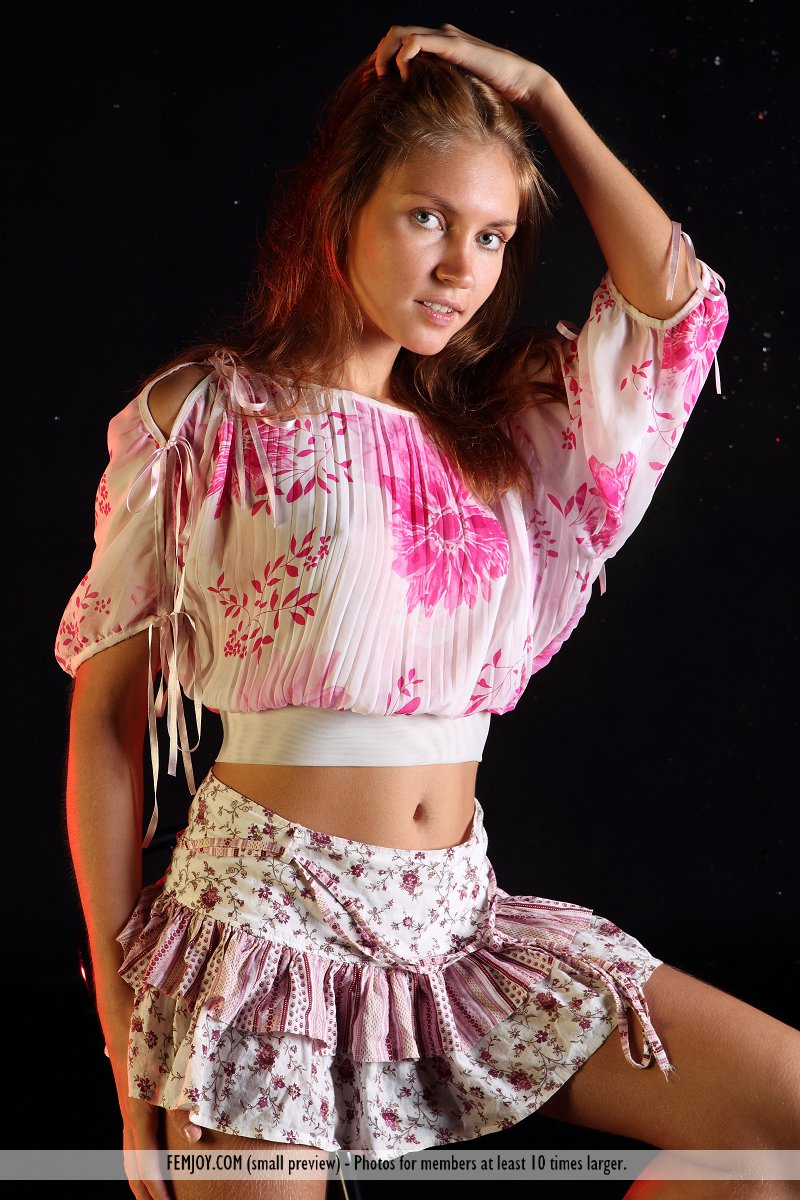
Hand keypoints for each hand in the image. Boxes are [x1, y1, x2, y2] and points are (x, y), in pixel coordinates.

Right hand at [103, 995, 202, 1199]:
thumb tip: (194, 1135)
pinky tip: (147, 1158)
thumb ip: (185, 1100)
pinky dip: (139, 1156)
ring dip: (139, 1176)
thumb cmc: (156, 1030)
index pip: (146, 1160)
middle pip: (133, 1163)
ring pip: (129, 1151)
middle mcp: (129, 1111)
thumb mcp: (177, 1062)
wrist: (125, 1005)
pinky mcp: (131, 1095)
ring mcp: (127, 1104)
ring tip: (153, 1194)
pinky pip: (132, 1136)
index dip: (157, 1186)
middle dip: (146, 1190)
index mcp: (139, 1108)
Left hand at [373, 22, 548, 107]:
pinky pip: (416, 42)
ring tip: (386, 77)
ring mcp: (445, 37)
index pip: (400, 41)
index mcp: (438, 45)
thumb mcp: (455, 92)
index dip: (384, 58)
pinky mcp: (452, 45)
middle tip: (376, 80)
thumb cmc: (492, 92)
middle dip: (380, 55)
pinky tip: (406, 78)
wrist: (519, 83)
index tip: (377, 83)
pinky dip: (404, 58)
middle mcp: (439, 35)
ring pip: (400, 33)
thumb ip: (438, 92)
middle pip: (395, 33)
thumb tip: (417, 113)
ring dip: (386, 54)